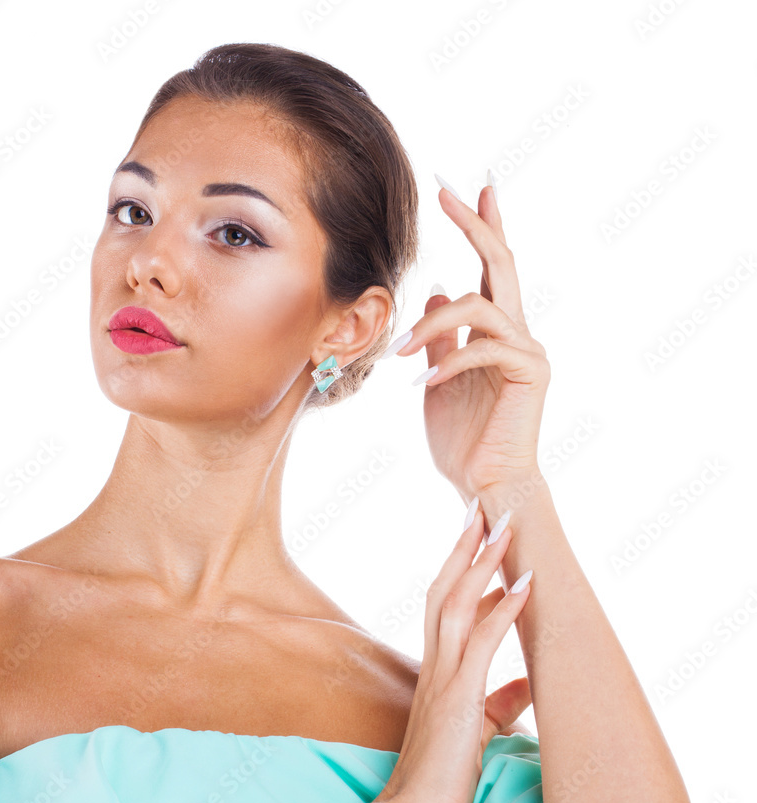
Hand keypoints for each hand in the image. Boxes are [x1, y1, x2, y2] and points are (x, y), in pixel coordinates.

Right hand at [371, 504, 533, 802]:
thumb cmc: (440, 771)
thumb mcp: (476, 727)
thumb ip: (499, 699)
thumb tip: (527, 684)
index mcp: (437, 667)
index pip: (445, 603)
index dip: (460, 565)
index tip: (476, 533)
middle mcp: (436, 662)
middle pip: (444, 589)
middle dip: (465, 546)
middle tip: (483, 506)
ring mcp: (444, 677)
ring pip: (457, 604)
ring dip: (481, 562)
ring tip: (502, 525)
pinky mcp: (459, 699)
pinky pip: (481, 643)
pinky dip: (502, 609)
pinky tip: (523, 584)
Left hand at [391, 178, 549, 497]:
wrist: (483, 483)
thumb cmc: (462, 437)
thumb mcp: (438, 378)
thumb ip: (441, 338)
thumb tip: (437, 291)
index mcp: (495, 331)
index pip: (490, 269)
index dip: (480, 228)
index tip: (466, 190)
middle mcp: (517, 333)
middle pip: (500, 264)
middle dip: (476, 225)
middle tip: (448, 192)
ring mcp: (528, 351)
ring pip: (481, 306)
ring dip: (434, 323)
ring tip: (402, 351)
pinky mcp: (531, 373)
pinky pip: (486, 347)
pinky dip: (449, 360)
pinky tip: (424, 380)